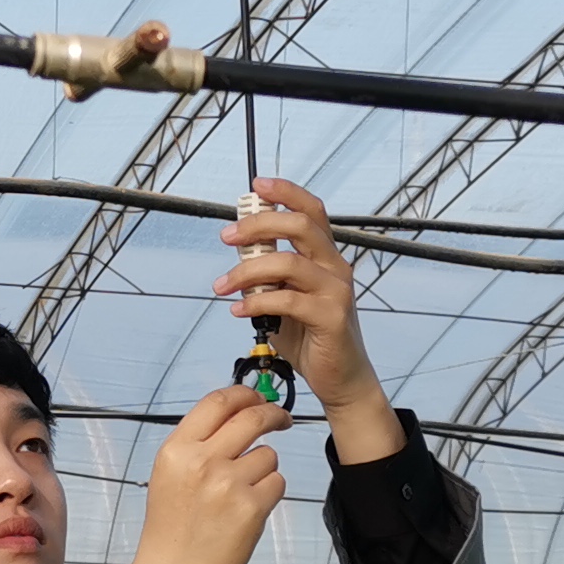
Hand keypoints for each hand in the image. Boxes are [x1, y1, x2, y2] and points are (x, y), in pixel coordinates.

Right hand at [98, 385, 290, 563]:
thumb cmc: (171, 526)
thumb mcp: (170, 475)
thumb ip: (198, 444)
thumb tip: (238, 413)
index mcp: (177, 449)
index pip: (217, 402)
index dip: (244, 394)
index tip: (257, 398)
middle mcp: (201, 460)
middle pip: (252, 418)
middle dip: (273, 415)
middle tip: (281, 420)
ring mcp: (228, 484)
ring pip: (269, 455)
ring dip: (265, 468)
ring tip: (242, 493)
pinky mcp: (251, 508)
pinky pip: (277, 483)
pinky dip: (269, 493)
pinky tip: (248, 510)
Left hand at [210, 177, 402, 462]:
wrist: (341, 378)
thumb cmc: (312, 336)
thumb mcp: (286, 297)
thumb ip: (269, 274)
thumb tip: (239, 250)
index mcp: (325, 256)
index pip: (312, 211)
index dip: (286, 192)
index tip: (256, 185)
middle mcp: (336, 267)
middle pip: (300, 226)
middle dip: (258, 225)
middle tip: (227, 236)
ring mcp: (336, 290)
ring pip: (288, 263)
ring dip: (247, 271)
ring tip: (221, 286)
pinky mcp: (331, 316)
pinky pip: (287, 300)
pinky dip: (256, 302)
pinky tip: (238, 310)